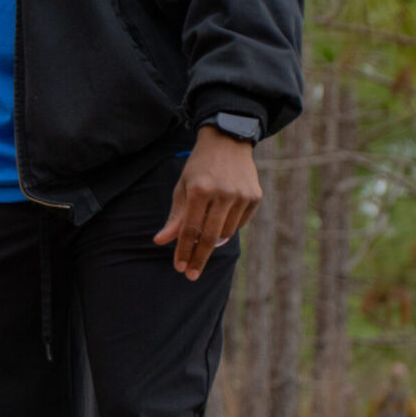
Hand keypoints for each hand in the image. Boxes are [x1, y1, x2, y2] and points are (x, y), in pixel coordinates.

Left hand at [153, 126, 261, 280]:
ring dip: (214, 238)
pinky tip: (222, 215)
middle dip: (198, 258)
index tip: (179, 268)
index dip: (184, 251)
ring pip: (226, 233)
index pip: (190, 229)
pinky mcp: (255, 197)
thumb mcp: (183, 187)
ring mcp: (241, 195)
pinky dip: (228, 226)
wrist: (228, 141)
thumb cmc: (199, 167)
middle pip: (209, 237)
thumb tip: (161, 241)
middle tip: (191, 275)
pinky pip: (240, 223)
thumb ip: (175, 217)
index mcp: (200, 189)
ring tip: (205, 231)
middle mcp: (223, 193)